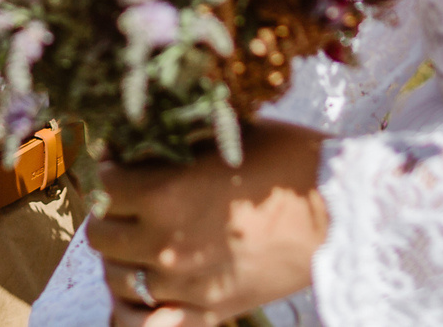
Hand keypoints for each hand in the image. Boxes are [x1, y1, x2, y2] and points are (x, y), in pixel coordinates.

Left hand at [86, 123, 330, 326]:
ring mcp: (185, 285)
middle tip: (123, 201)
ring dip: (120, 257)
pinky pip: (149, 323)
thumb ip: (177, 141)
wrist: (340, 213)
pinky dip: (136, 308)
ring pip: (118, 279)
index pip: (104, 185)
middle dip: (108, 213)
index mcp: (164, 195)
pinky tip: (144, 288)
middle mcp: (165, 244)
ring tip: (135, 240)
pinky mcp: (209, 312)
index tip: (118, 161)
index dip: (108, 168)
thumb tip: (142, 135)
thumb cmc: (289, 162)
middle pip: (102, 235)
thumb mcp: (226, 136)